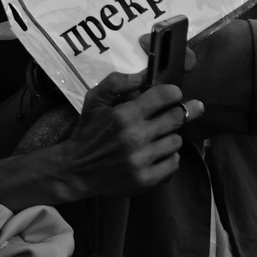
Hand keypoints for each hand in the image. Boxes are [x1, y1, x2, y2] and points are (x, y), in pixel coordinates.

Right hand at [58, 70, 191, 199]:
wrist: (76, 171)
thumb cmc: (88, 133)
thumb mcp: (94, 101)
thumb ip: (116, 83)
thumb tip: (143, 75)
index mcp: (124, 115)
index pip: (164, 96)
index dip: (174, 92)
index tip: (175, 95)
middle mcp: (135, 137)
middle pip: (177, 118)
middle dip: (180, 112)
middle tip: (179, 112)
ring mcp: (141, 161)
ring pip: (176, 141)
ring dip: (171, 136)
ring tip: (158, 136)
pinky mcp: (145, 180)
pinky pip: (174, 164)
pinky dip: (169, 158)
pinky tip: (157, 154)